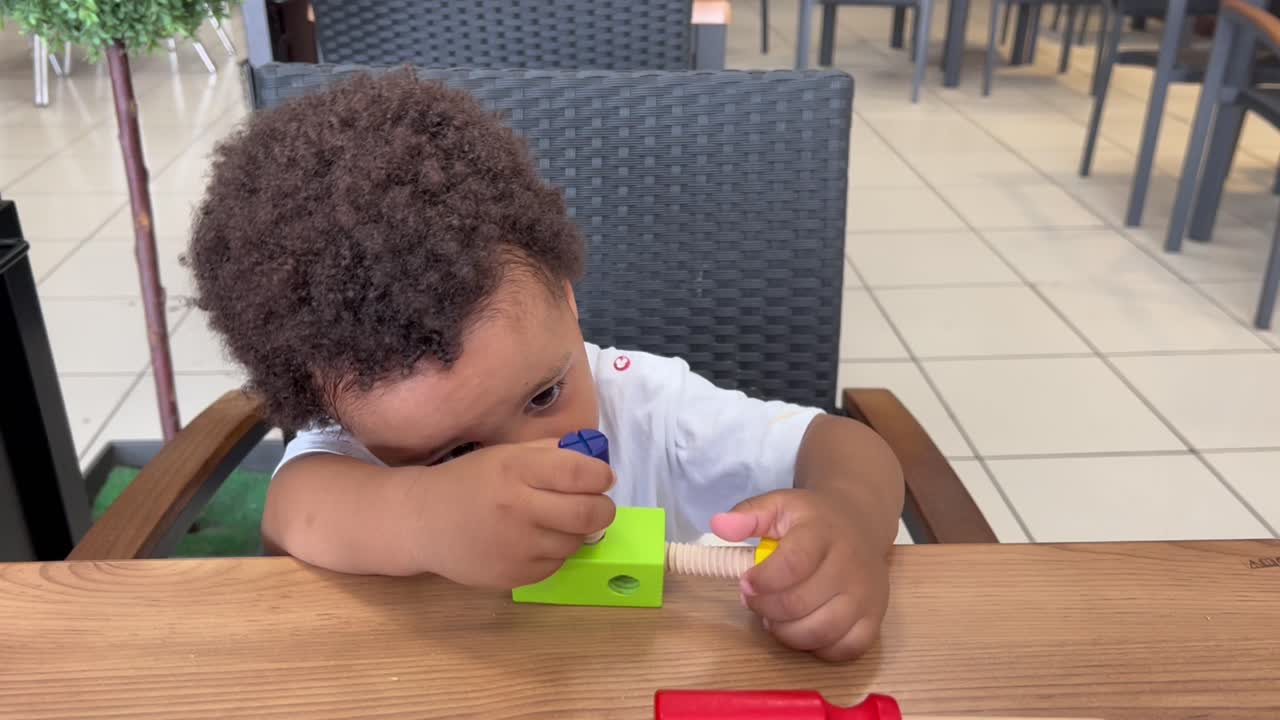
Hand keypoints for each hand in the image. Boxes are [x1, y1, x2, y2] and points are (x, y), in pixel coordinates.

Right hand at [414, 439, 615, 589]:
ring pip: (576, 542)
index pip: (580, 473)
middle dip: (602, 507)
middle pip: (589, 513)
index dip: (601, 475)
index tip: (601, 477)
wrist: (423, 522)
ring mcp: (517, 548)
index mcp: (516, 471)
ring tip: (554, 520)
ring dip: (576, 531)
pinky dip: (555, 551)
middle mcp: (518, 510)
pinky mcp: (516, 577)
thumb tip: (598, 465)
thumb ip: (552, 454)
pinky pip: (556, 564)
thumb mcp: (506, 455)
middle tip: (595, 503)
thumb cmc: (470, 481)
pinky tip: (533, 539)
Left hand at [711, 488, 889, 660]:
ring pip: (822, 631)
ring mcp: (866, 595)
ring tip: (773, 618)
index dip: (763, 581)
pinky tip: (802, 629)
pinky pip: (845, 649)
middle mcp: (850, 565)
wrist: (859, 522)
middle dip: (766, 608)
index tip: (745, 583)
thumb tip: (719, 525)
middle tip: (754, 600)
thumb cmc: (812, 519)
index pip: (793, 564)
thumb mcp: (779, 504)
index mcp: (823, 533)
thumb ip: (748, 514)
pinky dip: (818, 648)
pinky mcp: (875, 617)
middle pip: (801, 603)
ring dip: (786, 632)